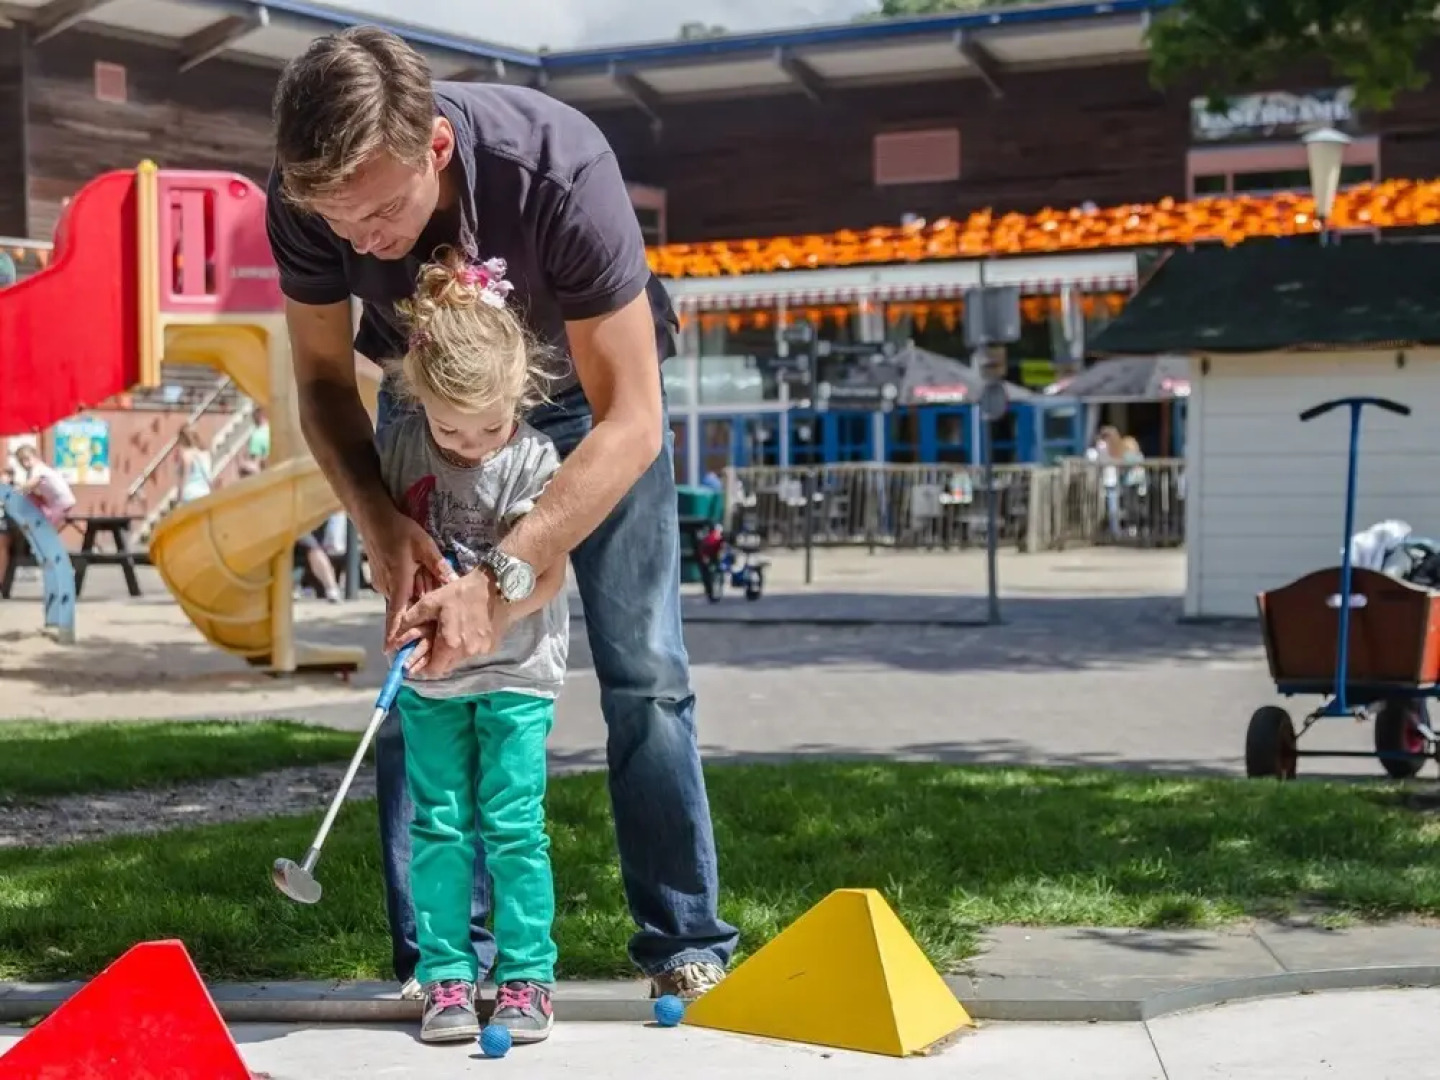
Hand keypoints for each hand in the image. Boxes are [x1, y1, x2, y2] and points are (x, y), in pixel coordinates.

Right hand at [362, 510, 455, 655]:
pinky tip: (415, 572)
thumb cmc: (399, 530)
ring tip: (423, 576)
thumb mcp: (424, 545)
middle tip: (430, 599)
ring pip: (402, 597)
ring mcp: (382, 583)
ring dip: (415, 594)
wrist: (374, 518)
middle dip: (419, 608)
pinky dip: (408, 587)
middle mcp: (387, 586)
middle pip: (405, 607)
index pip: (396, 614)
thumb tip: (453, 583)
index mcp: (398, 581)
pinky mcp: (381, 578)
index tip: (390, 651)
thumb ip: (438, 566)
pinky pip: (397, 589)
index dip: (394, 633)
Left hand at [392, 569, 509, 678]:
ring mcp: (480, 651)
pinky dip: (465, 646)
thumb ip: (410, 621)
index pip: (433, 671)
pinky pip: (472, 653)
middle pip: (446, 666)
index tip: (417, 662)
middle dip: (436, 659)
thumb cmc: (462, 593)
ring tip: (449, 634)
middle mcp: (466, 652)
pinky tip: (465, 631)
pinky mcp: (490, 647)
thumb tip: (392, 640)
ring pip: (459, 660)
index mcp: (449, 644)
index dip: (422, 668)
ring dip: (451, 652)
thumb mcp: (431, 601)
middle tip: (432, 644)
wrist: (498, 588)